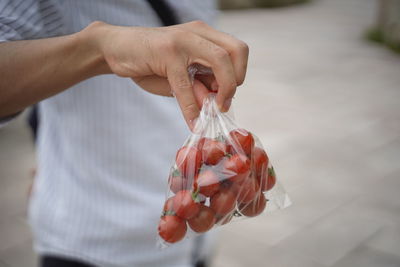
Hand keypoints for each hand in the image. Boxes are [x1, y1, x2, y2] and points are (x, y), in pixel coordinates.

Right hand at [88, 21, 248, 128]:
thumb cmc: (150, 63)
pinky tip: (192, 122)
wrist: (116, 48)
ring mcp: (184, 39)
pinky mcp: (167, 51)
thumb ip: (199, 87)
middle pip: (237, 51)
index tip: (225, 96)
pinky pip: (186, 83)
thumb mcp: (180, 77)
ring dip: (223, 91)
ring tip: (211, 113)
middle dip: (236, 81)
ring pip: (220, 61)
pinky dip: (191, 107)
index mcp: (205, 35)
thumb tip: (215, 104)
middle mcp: (198, 32)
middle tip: (223, 103)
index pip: (238, 51)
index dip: (238, 75)